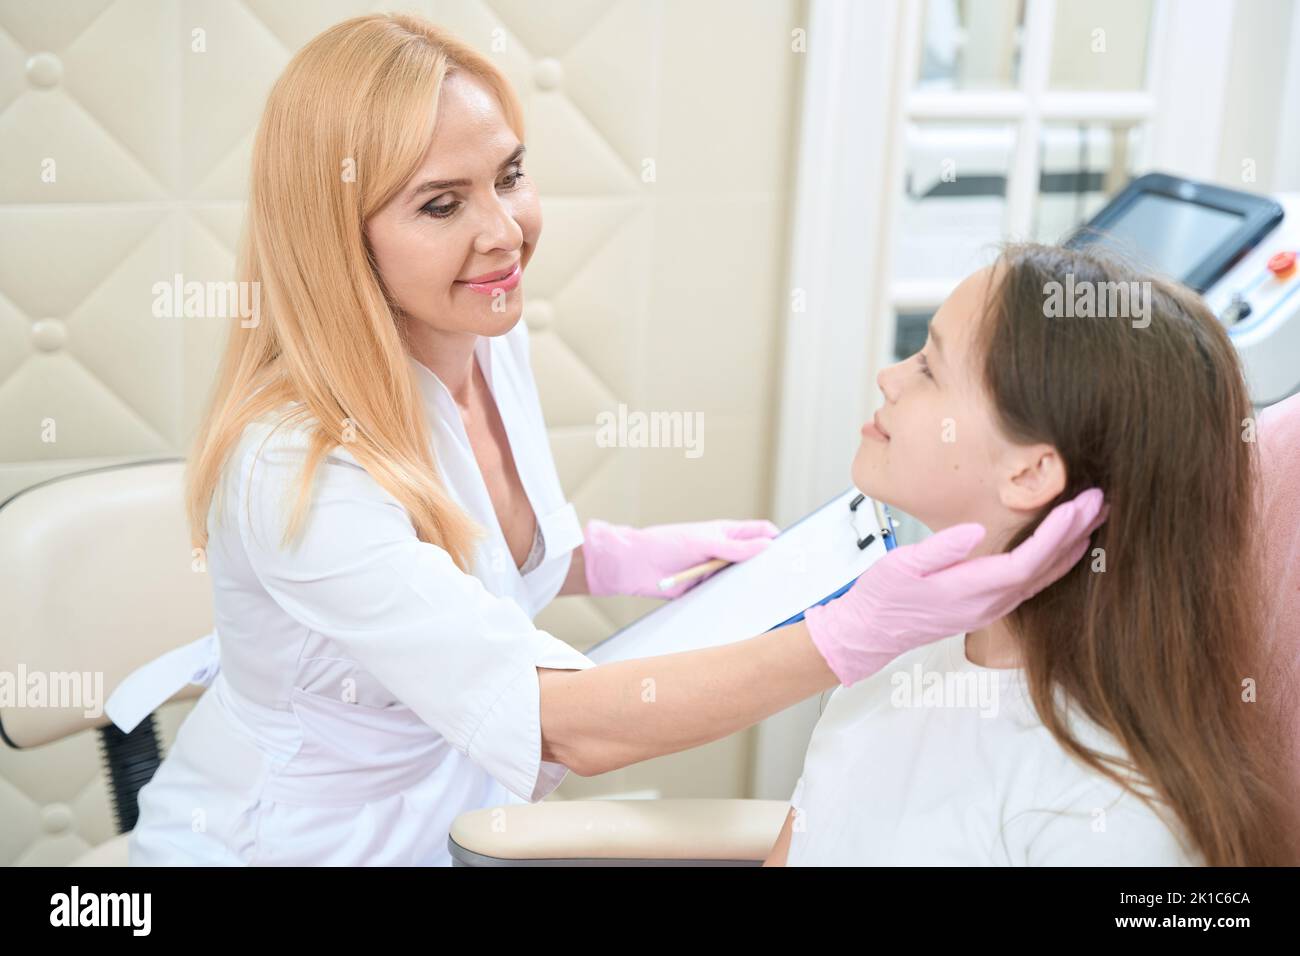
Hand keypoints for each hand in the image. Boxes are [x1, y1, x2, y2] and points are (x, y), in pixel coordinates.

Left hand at [583, 518, 780, 597]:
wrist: (635, 566)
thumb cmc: (665, 544)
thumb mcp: (703, 543)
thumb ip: (735, 547)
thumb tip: (768, 546)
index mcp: (727, 533)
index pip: (762, 533)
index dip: (777, 542)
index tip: (791, 556)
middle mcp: (725, 552)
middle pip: (756, 559)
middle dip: (769, 568)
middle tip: (785, 581)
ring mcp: (716, 572)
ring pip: (743, 580)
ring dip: (752, 587)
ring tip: (768, 598)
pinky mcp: (706, 590)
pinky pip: (726, 596)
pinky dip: (735, 601)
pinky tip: (745, 608)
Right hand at [804, 488, 1107, 685]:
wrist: (869, 633)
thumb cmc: (882, 597)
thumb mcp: (901, 566)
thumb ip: (940, 549)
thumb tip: (976, 531)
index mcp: (969, 591)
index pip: (1026, 561)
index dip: (1055, 534)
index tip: (1077, 505)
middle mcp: (987, 604)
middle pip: (1044, 569)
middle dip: (1075, 534)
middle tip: (1100, 501)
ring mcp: (989, 608)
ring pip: (1042, 578)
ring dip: (1070, 547)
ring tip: (1092, 518)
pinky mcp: (985, 606)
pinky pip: (1030, 583)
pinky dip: (1053, 561)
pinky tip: (1063, 546)